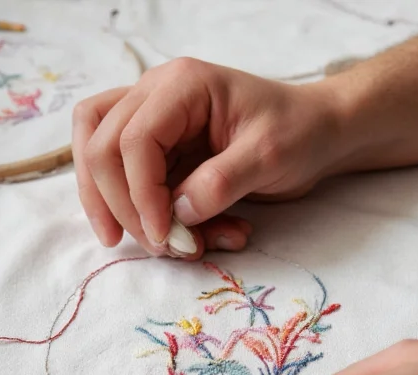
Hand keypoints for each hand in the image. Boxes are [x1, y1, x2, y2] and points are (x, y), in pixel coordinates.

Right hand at [71, 58, 347, 257]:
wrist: (317, 133)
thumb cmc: (300, 132)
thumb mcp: (270, 156)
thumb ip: (222, 182)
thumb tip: (178, 214)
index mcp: (182, 86)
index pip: (133, 139)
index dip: (141, 194)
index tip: (166, 236)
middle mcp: (156, 95)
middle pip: (101, 148)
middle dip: (122, 206)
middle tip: (162, 246)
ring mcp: (153, 120)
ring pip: (99, 160)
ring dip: (117, 209)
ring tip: (154, 245)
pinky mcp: (160, 150)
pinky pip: (129, 181)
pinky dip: (145, 213)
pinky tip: (186, 235)